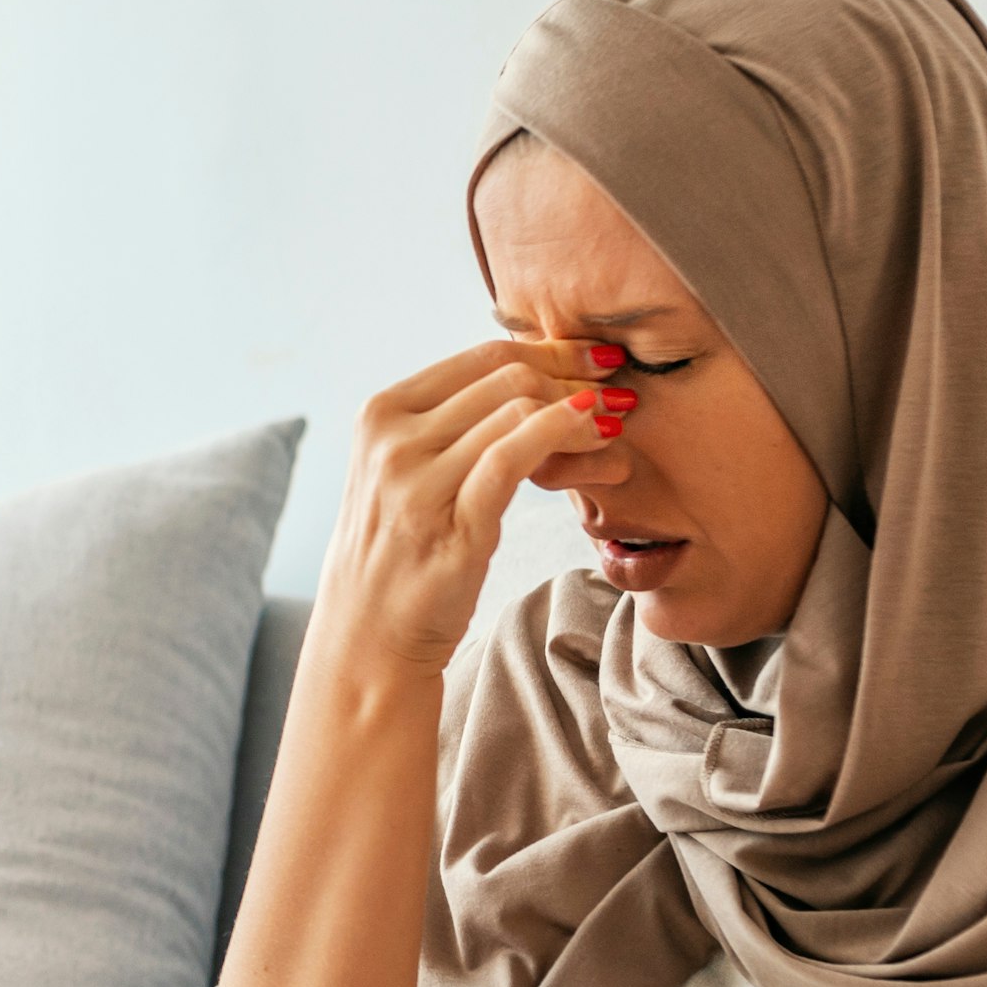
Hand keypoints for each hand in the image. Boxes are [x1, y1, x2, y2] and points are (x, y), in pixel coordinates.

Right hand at [315, 335, 631, 675]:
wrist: (368, 638)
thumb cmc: (399, 553)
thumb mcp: (405, 472)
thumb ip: (450, 425)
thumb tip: (532, 375)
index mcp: (381, 412)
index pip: (482, 356)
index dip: (550, 349)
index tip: (595, 359)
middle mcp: (392, 439)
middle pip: (507, 377)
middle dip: (574, 376)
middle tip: (618, 391)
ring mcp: (416, 482)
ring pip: (519, 411)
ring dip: (582, 412)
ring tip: (616, 427)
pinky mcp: (450, 525)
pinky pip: (514, 458)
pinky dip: (562, 434)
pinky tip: (596, 436)